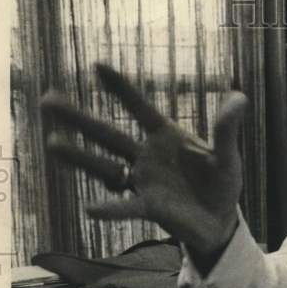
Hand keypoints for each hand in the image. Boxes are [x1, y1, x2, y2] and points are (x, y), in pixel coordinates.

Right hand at [42, 64, 247, 262]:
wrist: (220, 221)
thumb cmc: (222, 184)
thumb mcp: (227, 156)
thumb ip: (226, 128)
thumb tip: (239, 96)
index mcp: (166, 137)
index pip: (140, 108)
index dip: (121, 89)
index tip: (97, 66)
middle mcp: (147, 156)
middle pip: (108, 134)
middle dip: (79, 118)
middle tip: (47, 99)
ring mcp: (143, 181)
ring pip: (104, 166)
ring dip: (79, 157)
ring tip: (51, 144)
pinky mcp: (149, 207)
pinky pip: (125, 206)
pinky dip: (110, 208)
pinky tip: (90, 208)